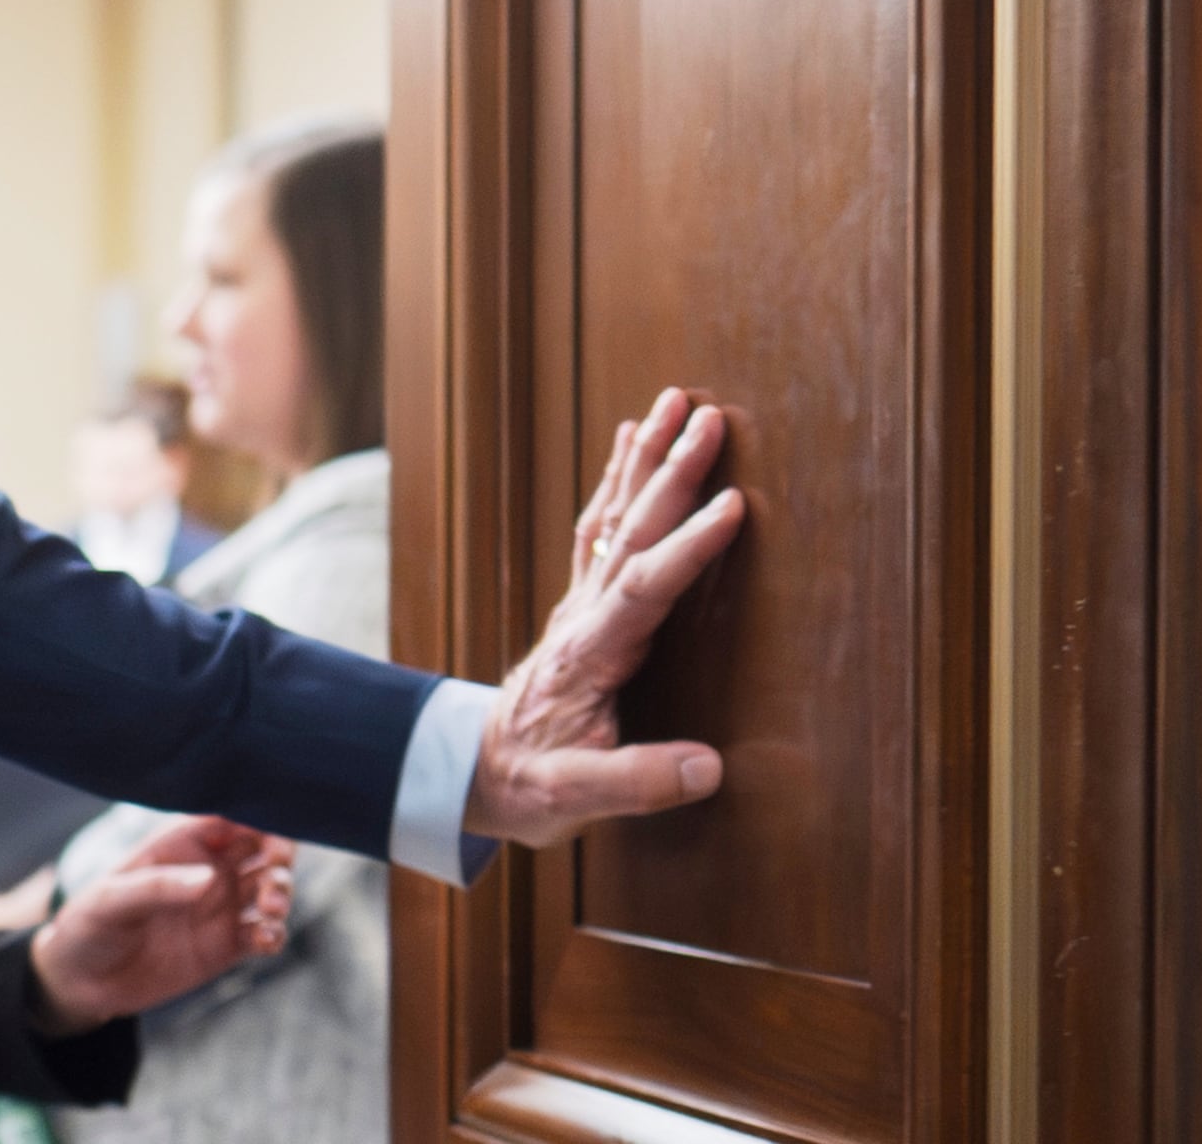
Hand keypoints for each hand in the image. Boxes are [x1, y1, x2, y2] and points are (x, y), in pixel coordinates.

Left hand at [23, 816, 295, 1034]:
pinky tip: (265, 938)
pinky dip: (275, 933)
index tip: (273, 822)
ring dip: (281, 891)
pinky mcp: (227, 946)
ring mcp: (220, 907)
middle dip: (280, 850)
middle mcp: (208, 867)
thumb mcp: (111, 900)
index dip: (257, 811)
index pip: (228, 812)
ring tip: (269, 907)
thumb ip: (157, 887)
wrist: (84, 982)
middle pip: (262, 845)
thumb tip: (209, 879)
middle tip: (276, 866)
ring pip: (271, 887)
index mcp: (179, 841)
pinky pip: (265, 933)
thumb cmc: (90, 924)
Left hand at [465, 386, 750, 848]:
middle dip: (670, 474)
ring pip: (614, 518)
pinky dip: (618, 482)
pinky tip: (629, 441)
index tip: (731, 507)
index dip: (687, 548)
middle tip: (706, 418)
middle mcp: (582, 616)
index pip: (643, 589)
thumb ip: (636, 782)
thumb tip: (710, 767)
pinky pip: (602, 529)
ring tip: (673, 403)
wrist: (471, 773)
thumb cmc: (525, 787)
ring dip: (644, 460)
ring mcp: (580, 606)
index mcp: (589, 655)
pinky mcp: (584, 607)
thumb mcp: (571, 798)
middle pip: (630, 532)